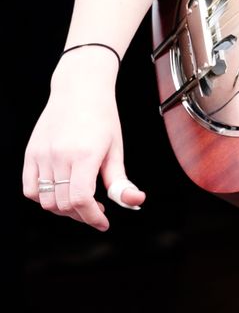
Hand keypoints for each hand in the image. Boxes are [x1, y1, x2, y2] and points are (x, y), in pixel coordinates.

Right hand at [21, 51, 143, 231]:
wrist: (79, 89)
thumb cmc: (102, 118)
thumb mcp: (116, 147)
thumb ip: (120, 180)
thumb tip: (135, 202)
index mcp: (85, 154)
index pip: (80, 200)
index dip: (92, 217)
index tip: (104, 223)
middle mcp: (59, 156)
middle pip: (63, 205)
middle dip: (81, 214)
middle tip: (97, 210)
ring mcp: (41, 155)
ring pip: (45, 201)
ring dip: (63, 209)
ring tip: (81, 201)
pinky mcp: (29, 154)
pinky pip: (30, 189)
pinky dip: (44, 198)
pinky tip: (61, 192)